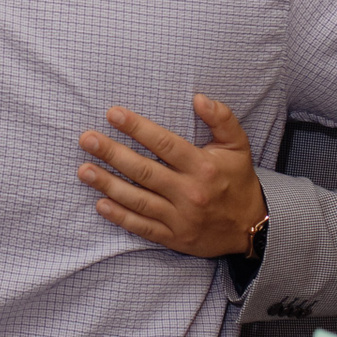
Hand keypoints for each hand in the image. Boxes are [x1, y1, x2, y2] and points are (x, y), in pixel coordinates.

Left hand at [77, 94, 264, 258]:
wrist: (252, 227)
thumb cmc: (238, 180)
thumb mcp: (238, 146)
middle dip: (112, 154)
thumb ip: (222, 119)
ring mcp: (180, 218)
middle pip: (144, 171)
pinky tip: (100, 204)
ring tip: (84, 170)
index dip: (137, 128)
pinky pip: (143, 227)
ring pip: (138, 200)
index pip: (164, 144)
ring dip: (108, 184)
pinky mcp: (174, 238)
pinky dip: (120, 217)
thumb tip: (199, 98)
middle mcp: (189, 192)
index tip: (113, 114)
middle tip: (87, 139)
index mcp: (202, 167)